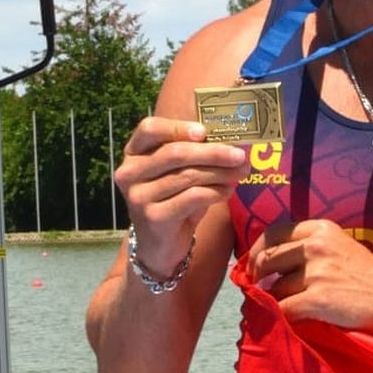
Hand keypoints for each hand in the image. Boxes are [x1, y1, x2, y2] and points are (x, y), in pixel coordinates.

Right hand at [118, 117, 246, 274]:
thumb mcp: (179, 174)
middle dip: (213, 152)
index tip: (205, 131)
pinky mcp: (153, 217)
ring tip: (241, 172)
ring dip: (220, 173)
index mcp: (134, 153)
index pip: (149, 129)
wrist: (160, 245)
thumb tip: (234, 146)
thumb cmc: (173, 201)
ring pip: (187, 176)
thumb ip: (196, 157)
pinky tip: (228, 191)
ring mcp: (139, 196)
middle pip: (175, 153)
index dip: (177, 127)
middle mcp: (130, 172)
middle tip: (240, 155)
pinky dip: (215, 192)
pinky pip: (192, 198)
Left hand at [246, 219, 372, 332]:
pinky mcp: (319, 299)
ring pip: (274, 287)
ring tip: (282, 305)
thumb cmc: (370, 276)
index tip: (254, 264)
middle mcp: (317, 246)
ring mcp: (317, 273)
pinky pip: (284, 308)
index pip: (274, 232)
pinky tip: (286, 319)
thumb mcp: (341, 246)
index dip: (258, 250)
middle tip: (257, 288)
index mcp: (321, 229)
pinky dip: (279, 315)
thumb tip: (270, 261)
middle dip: (257, 276)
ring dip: (274, 299)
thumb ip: (310, 246)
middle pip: (268, 259)